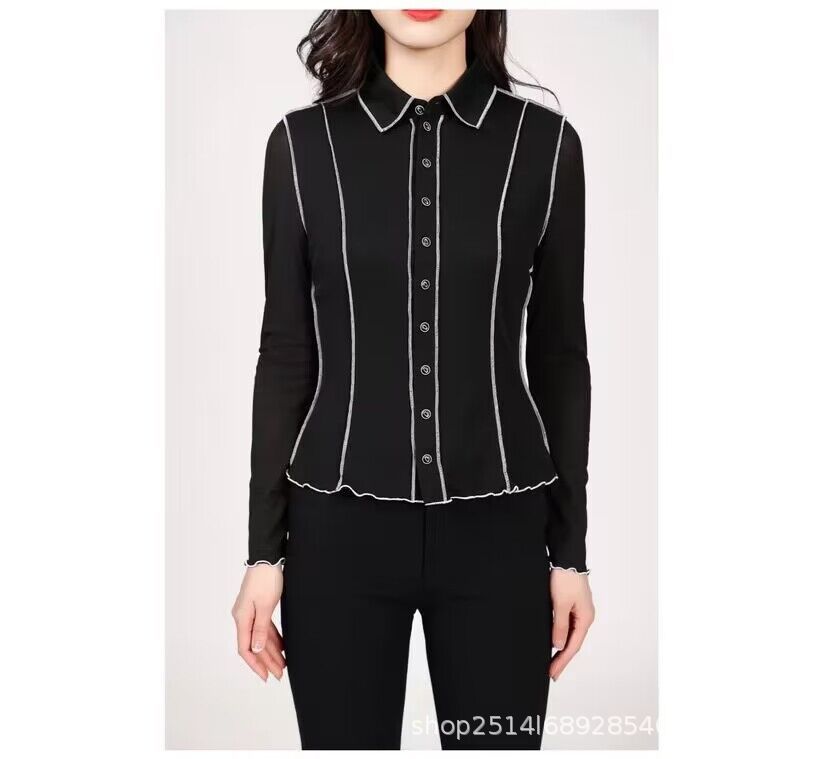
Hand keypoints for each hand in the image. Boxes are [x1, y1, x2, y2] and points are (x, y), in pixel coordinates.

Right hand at [231, 564, 285, 681]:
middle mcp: (243, 617)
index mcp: (241, 618)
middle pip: (254, 645)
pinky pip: (265, 627)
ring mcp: (251, 612)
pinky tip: (282, 647)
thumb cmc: (266, 579)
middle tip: (279, 674)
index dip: (255, 664)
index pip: (245, 649)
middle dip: (266, 661)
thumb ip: (260, 629)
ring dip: (271, 651)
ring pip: (260, 637)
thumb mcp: (265, 605)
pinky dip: (272, 638)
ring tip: (283, 665)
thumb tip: (255, 649)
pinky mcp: (259, 606)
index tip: (266, 676)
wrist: (267, 558)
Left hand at [549, 568, 594, 679]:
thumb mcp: (559, 603)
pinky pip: (568, 625)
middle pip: (573, 643)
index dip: (562, 661)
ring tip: (552, 662)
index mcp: (585, 618)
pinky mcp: (572, 604)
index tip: (552, 673)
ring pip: (571, 635)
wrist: (567, 556)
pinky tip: (555, 642)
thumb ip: (559, 625)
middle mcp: (585, 616)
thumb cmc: (565, 578)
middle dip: (562, 658)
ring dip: (562, 648)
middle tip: (551, 673)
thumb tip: (559, 646)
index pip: (573, 646)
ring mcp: (579, 610)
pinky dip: (561, 636)